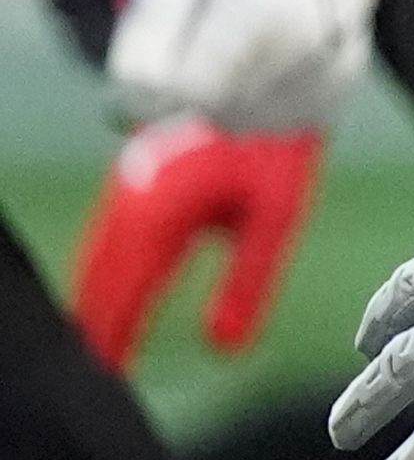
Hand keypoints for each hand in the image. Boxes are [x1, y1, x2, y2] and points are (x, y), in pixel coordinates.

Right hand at [71, 117, 326, 369]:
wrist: (270, 76)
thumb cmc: (275, 145)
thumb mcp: (276, 215)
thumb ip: (248, 283)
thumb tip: (224, 348)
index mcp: (159, 213)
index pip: (123, 293)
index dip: (111, 338)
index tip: (105, 380)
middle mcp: (130, 201)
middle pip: (99, 280)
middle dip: (94, 328)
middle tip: (91, 383)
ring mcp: (126, 188)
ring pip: (96, 259)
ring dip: (93, 303)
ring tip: (94, 353)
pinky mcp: (132, 182)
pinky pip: (105, 240)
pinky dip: (102, 275)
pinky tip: (106, 302)